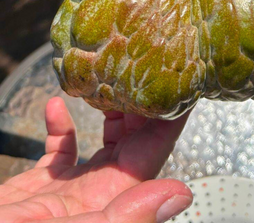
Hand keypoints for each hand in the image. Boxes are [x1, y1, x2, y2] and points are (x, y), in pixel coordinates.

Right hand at [0, 97, 191, 221]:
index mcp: (113, 199)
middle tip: (145, 74)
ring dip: (110, 112)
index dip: (169, 119)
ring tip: (114, 85)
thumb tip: (181, 195)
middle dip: (142, 107)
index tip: (181, 87)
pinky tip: (57, 105)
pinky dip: (62, 126)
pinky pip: (61, 150)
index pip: (153, 150)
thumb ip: (129, 217)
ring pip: (104, 142)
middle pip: (133, 140)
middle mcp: (100, 192)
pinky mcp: (44, 185)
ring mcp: (73, 189)